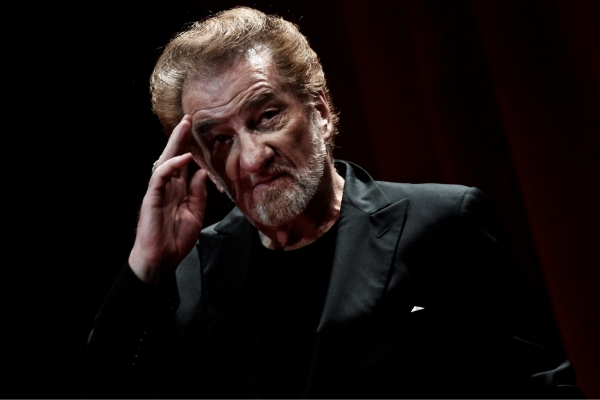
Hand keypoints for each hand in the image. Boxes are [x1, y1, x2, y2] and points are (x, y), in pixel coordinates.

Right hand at [128, 115, 207, 283]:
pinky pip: (160, 177)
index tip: (199, 133)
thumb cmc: (176, 239)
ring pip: (165, 161)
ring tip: (183, 127)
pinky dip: (171, 166)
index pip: (184, 165)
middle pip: (173, 157)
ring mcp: (159, 191)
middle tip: (188, 119)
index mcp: (178, 191)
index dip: (190, 148)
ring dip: (174, 143)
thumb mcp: (195, 214)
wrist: (161, 259)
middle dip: (180, 138)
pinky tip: (183, 157)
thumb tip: (201, 172)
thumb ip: (198, 193)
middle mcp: (168, 187)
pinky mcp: (152, 198)